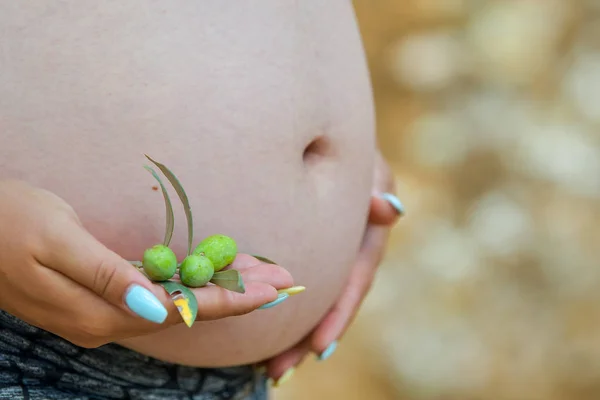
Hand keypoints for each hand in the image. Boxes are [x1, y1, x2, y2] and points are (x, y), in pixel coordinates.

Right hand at [0, 180, 292, 348]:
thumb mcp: (57, 240)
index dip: (234, 300)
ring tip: (258, 273)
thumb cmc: (7, 221)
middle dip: (238, 294)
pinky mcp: (95, 299)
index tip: (275, 289)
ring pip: (175, 304)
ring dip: (218, 290)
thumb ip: (107, 278)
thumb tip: (159, 310)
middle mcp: (105, 321)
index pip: (184, 310)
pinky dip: (189, 285)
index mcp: (101, 312)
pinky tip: (208, 274)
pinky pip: (156, 296)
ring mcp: (100, 312)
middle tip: (282, 277)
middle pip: (188, 310)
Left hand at [260, 151, 404, 385]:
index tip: (318, 348)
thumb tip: (388, 211)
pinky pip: (289, 279)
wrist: (322, 137)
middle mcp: (346, 253)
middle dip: (306, 339)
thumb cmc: (349, 149)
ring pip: (308, 299)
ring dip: (289, 334)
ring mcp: (324, 253)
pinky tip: (252, 331)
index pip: (354, 281)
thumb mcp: (367, 163)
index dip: (338, 314)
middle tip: (278, 371)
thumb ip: (377, 185)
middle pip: (327, 303)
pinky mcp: (300, 247)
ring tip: (265, 367)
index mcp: (365, 238)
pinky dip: (277, 305)